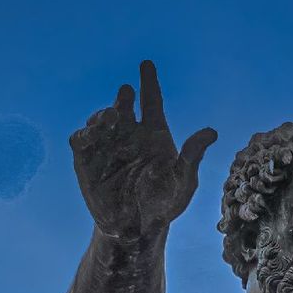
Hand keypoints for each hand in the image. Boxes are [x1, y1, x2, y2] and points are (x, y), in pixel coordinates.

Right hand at [71, 60, 218, 237]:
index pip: (151, 100)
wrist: (138, 228)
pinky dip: (83, 135)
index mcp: (154, 134)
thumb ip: (192, 156)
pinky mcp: (86, 161)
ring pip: (100, 120)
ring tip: (111, 118)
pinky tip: (89, 135)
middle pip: (122, 106)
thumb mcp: (184, 182)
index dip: (149, 82)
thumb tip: (211, 132)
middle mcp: (129, 134)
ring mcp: (106, 145)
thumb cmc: (165, 203)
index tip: (147, 64)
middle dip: (122, 98)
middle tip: (126, 96)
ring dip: (103, 115)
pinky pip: (80, 141)